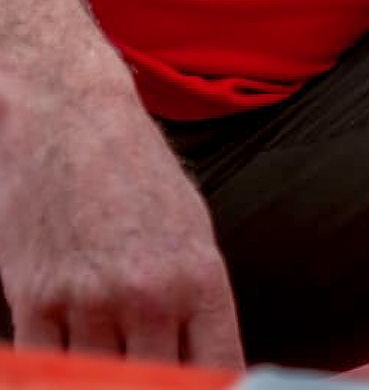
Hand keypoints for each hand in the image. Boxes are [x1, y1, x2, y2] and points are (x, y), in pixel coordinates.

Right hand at [0, 67, 241, 363]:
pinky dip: (56, 376)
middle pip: (156, 386)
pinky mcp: (34, 302)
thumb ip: (195, 301)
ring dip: (105, 383)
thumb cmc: (135, 177)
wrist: (72, 124)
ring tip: (113, 374)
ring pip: (98, 384)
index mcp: (199, 275)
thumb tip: (205, 363)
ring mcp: (88, 302)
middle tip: (154, 385)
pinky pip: (45, 369)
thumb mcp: (188, 230)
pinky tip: (67, 370)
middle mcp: (148, 295)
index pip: (215, 366)